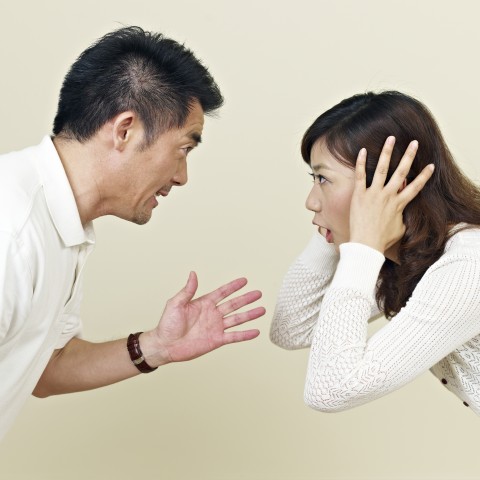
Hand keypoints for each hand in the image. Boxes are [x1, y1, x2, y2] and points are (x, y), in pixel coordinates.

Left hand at [143, 272, 264, 364]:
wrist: (165, 345)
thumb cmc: (167, 324)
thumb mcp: (175, 303)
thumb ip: (187, 290)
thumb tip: (193, 274)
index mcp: (204, 303)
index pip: (222, 292)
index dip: (233, 286)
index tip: (244, 280)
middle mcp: (212, 314)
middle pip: (233, 304)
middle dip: (246, 299)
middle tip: (258, 293)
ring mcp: (216, 327)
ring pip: (237, 319)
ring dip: (250, 315)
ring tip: (262, 310)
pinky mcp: (217, 340)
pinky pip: (234, 336)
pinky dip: (245, 335)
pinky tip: (256, 331)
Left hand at [349, 136, 433, 253]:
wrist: (366, 244)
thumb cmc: (382, 239)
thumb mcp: (399, 229)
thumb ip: (401, 217)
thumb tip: (401, 213)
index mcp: (399, 204)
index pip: (415, 187)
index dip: (424, 176)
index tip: (430, 165)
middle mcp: (388, 195)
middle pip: (401, 172)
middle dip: (409, 156)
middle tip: (414, 143)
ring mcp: (373, 194)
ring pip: (381, 169)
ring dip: (387, 152)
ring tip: (391, 138)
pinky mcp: (359, 195)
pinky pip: (360, 176)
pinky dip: (360, 163)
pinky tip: (362, 150)